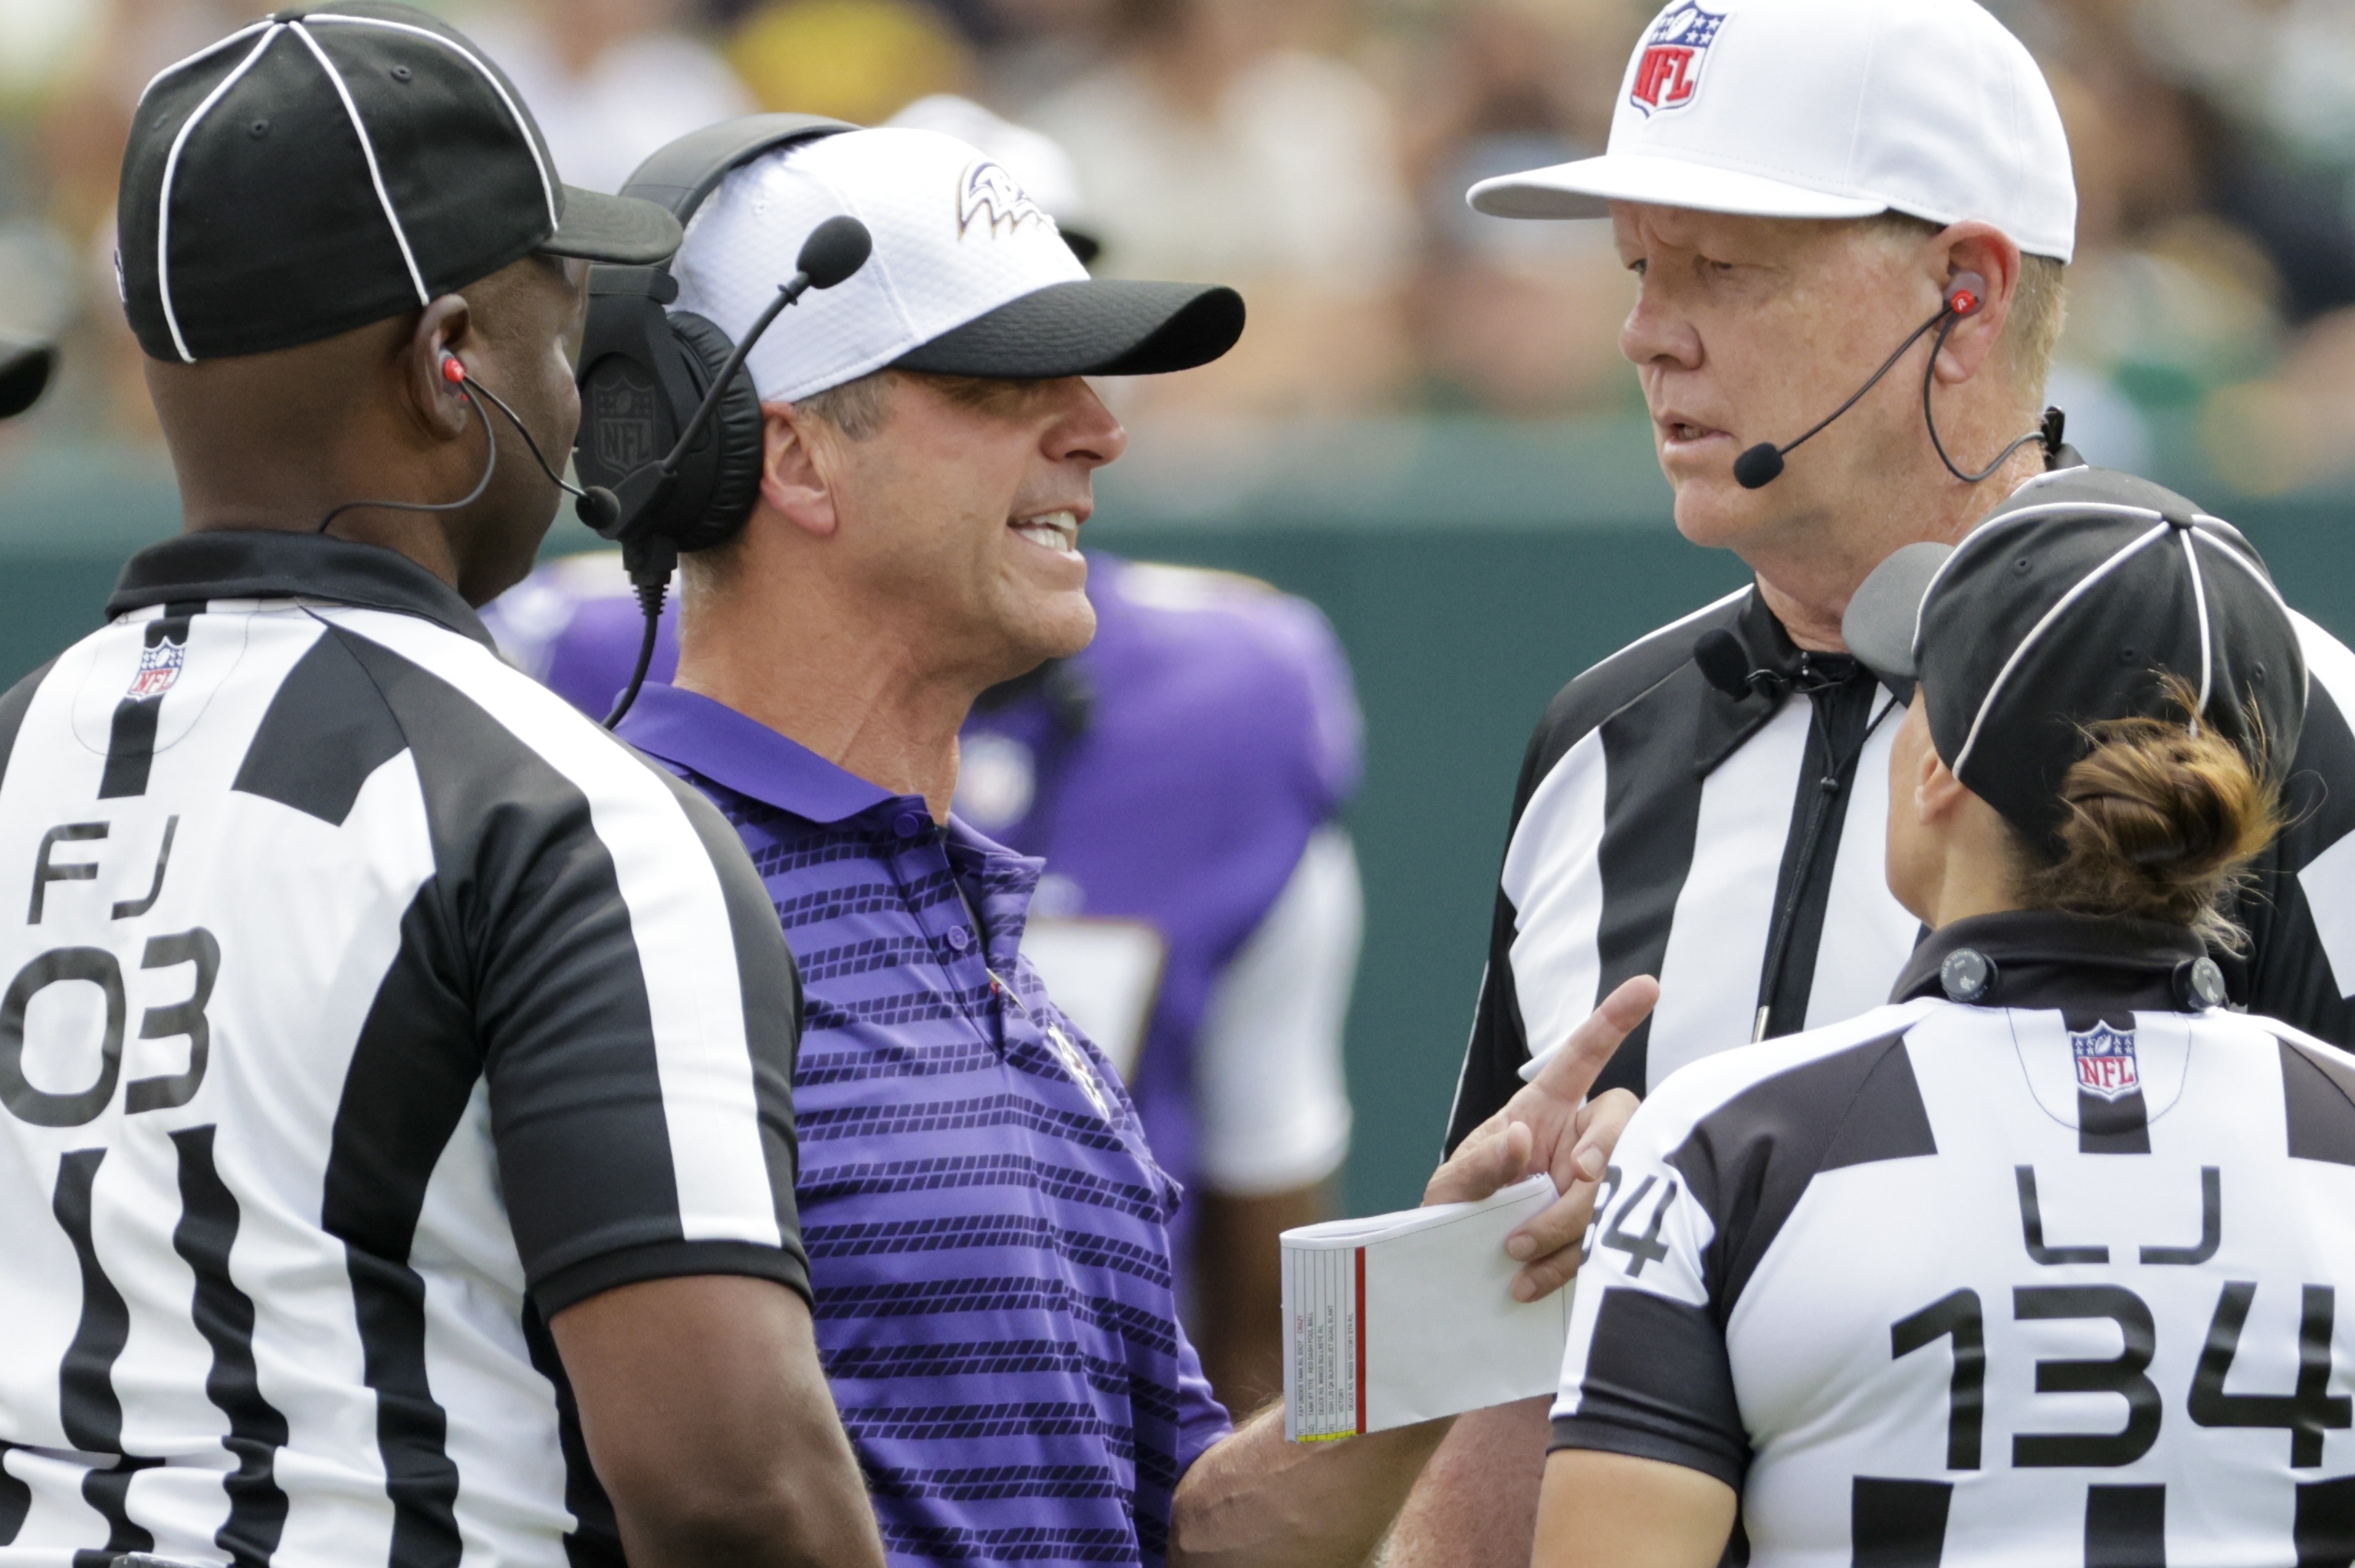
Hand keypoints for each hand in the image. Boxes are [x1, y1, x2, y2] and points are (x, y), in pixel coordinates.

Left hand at [1422, 977, 1657, 1302]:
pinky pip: (1606, 1240)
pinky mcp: (1597, 1233)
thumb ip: (1483, 1163)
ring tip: (1516, 1247)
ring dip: (1573, 1219)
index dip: (1613, 1021)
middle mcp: (1577, 1140)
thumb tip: (1521, 1139)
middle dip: (1604, 1149)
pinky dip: (1567, 1263)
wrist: (1458, 1265)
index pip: (1582, 1058)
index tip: (1648, 986)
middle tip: (1575, 1180)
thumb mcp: (1452, 1184)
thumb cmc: (1457, 1206)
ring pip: (1618, 1185)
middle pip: (1621, 1120)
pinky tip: (1528, 1282)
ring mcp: (1591, 1186)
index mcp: (1543, 1110)